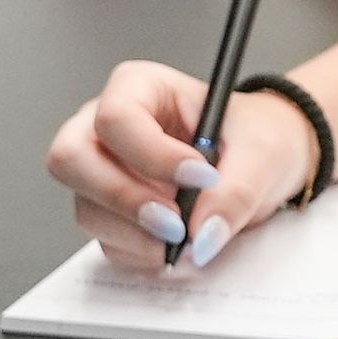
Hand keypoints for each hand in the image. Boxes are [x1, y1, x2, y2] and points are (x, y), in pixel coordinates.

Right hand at [46, 59, 315, 271]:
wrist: (266, 162)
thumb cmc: (258, 136)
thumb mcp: (263, 152)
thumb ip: (236, 192)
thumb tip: (202, 236)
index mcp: (140, 87)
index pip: (116, 117)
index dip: (151, 153)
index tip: (200, 176)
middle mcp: (107, 126)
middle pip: (71, 159)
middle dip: (124, 197)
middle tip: (177, 222)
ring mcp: (102, 170)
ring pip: (85, 206)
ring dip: (135, 232)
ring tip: (188, 237)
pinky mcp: (109, 211)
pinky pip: (105, 240)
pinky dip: (140, 251)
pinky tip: (177, 245)